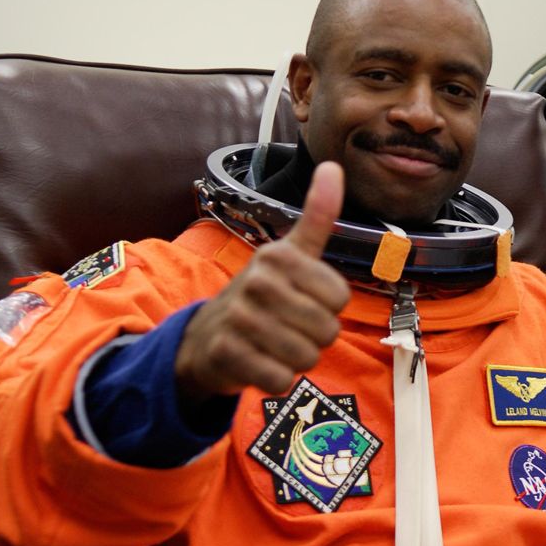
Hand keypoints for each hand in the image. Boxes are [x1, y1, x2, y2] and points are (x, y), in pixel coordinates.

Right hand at [175, 160, 349, 399]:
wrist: (205, 338)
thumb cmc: (260, 295)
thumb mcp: (288, 253)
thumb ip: (316, 216)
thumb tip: (332, 166)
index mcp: (278, 256)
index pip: (340, 298)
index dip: (328, 307)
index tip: (303, 300)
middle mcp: (258, 281)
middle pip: (327, 330)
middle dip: (314, 337)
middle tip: (287, 326)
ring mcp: (239, 318)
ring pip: (307, 357)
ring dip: (296, 359)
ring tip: (273, 344)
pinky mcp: (227, 353)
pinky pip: (281, 379)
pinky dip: (276, 379)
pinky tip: (259, 362)